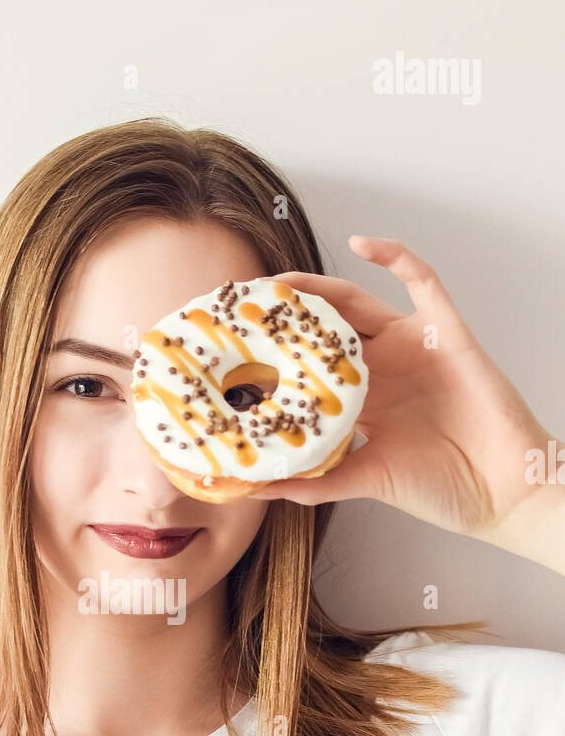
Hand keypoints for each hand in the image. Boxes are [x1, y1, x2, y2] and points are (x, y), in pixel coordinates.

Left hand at [249, 237, 564, 569]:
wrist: (501, 492)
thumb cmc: (442, 488)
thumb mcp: (364, 482)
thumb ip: (312, 482)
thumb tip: (253, 486)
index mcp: (363, 403)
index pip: (309, 368)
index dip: (274, 356)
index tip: (234, 352)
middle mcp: (384, 370)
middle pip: (325, 330)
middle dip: (285, 319)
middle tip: (244, 311)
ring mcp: (413, 347)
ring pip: (357, 302)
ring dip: (318, 289)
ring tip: (277, 285)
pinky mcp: (446, 332)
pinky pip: (422, 280)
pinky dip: (395, 255)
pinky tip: (360, 243)